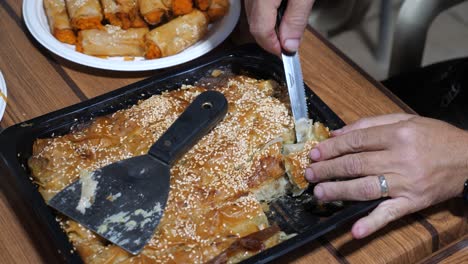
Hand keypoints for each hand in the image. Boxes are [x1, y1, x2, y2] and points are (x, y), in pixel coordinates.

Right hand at [244, 0, 314, 54]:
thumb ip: (296, 19)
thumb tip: (289, 45)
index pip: (260, 31)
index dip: (274, 47)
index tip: (288, 53)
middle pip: (255, 26)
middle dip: (272, 39)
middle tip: (291, 43)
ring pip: (254, 17)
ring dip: (270, 27)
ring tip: (290, 25)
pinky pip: (256, 7)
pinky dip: (268, 14)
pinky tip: (283, 10)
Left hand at [305, 114, 467, 238]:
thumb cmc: (435, 137)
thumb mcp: (405, 120)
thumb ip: (369, 124)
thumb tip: (337, 133)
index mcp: (397, 134)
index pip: (356, 142)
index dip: (332, 148)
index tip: (315, 153)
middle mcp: (400, 158)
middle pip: (356, 164)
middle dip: (329, 169)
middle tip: (310, 174)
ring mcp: (406, 182)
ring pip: (365, 187)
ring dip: (339, 191)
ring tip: (320, 193)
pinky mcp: (413, 202)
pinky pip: (390, 213)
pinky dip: (372, 222)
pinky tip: (355, 230)